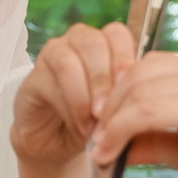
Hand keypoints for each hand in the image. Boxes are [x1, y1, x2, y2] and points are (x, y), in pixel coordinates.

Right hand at [11, 22, 137, 165]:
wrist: (58, 143)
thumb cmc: (95, 122)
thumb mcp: (118, 109)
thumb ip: (128, 96)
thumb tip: (144, 95)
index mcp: (105, 43)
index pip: (117, 34)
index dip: (124, 59)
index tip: (131, 91)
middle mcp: (79, 41)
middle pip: (93, 42)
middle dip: (104, 80)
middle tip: (109, 111)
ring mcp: (54, 54)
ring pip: (69, 60)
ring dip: (85, 94)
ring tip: (94, 122)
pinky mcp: (34, 75)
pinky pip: (51, 81)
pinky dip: (70, 105)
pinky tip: (79, 125)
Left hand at [91, 50, 177, 177]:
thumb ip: (152, 139)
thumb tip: (112, 144)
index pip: (147, 66)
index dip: (117, 93)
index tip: (101, 125)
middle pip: (137, 73)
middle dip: (108, 106)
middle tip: (93, 138)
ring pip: (137, 90)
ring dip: (109, 122)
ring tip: (99, 149)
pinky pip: (146, 111)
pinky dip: (120, 132)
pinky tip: (110, 153)